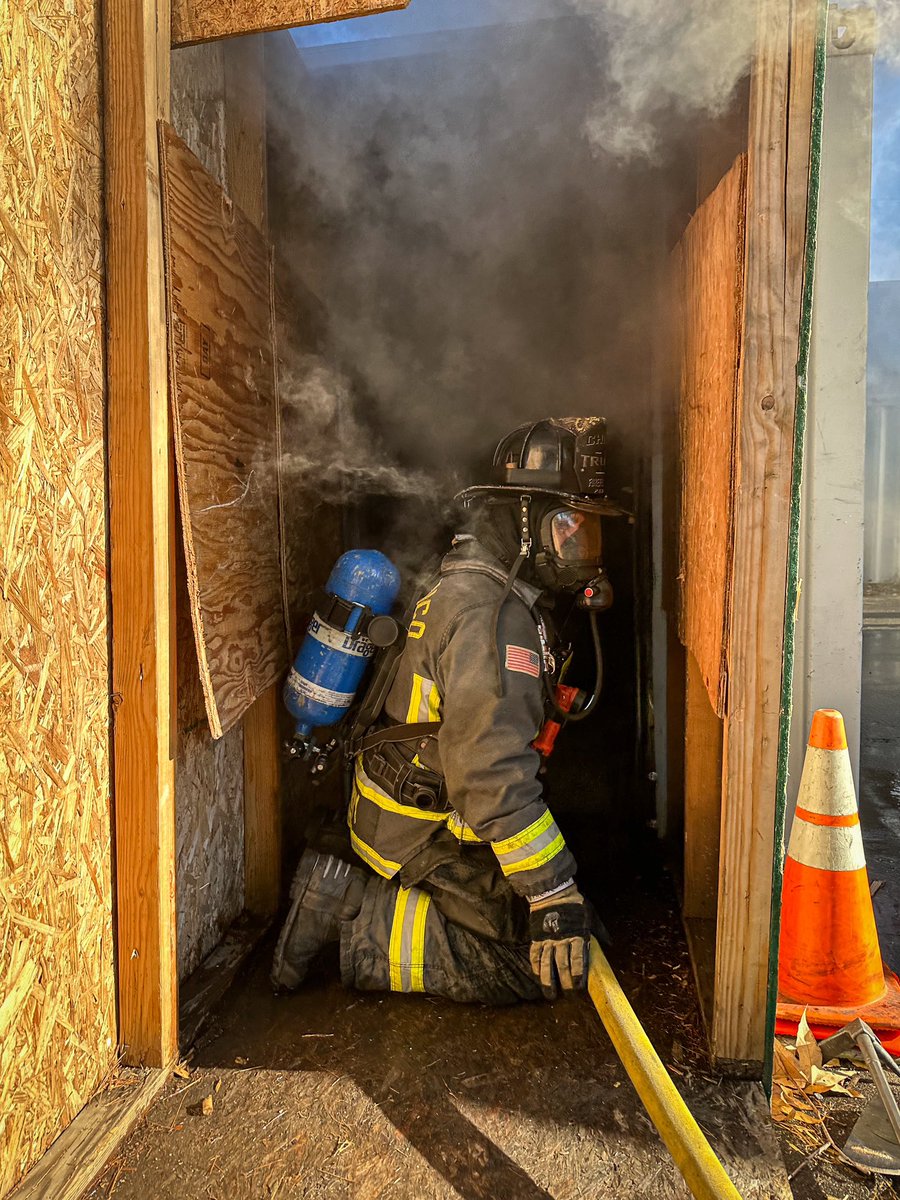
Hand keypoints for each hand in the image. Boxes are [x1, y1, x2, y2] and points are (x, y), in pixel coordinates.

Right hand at [528, 884, 589, 999]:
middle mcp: (562, 940)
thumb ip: (600, 931)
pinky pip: (535, 955)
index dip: (579, 976)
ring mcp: (548, 939)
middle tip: (568, 994)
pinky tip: (538, 976)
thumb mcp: (591, 915)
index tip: (579, 987)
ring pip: (547, 965)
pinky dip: (536, 967)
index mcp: (578, 936)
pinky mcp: (536, 937)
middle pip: (563, 966)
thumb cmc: (575, 904)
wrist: (553, 891)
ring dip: (548, 982)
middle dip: (565, 983)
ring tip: (550, 995)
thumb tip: (610, 943)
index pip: (578, 960)